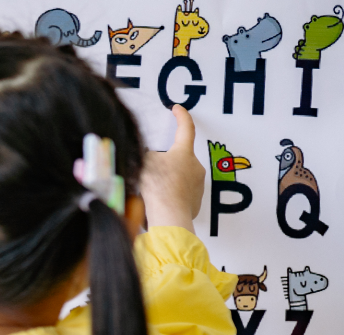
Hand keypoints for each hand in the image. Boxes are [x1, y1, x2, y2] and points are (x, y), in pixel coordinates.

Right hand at [140, 104, 203, 232]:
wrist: (168, 216)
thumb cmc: (157, 187)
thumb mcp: (144, 162)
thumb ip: (148, 154)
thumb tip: (150, 156)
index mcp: (184, 153)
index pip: (185, 128)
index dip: (180, 116)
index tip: (177, 109)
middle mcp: (195, 166)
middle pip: (180, 157)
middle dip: (167, 160)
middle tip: (151, 170)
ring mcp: (198, 184)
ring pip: (180, 176)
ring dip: (168, 179)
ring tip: (152, 190)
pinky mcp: (197, 201)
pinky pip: (182, 193)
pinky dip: (172, 194)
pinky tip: (160, 201)